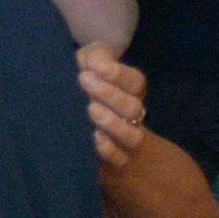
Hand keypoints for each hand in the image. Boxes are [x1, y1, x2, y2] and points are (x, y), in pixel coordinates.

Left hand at [76, 44, 147, 172]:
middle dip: (110, 94)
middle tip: (84, 79)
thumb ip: (95, 56)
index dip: (119, 74)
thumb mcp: (91, 65)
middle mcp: (130, 116)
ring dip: (113, 123)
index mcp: (129, 92)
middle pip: (133, 108)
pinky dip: (110, 150)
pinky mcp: (114, 160)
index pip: (134, 82)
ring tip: (91, 109)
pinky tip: (95, 139)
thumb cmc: (88, 87)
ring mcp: (124, 140)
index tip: (96, 66)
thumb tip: (96, 61)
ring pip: (132, 136)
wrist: (85, 130)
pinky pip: (119, 160)